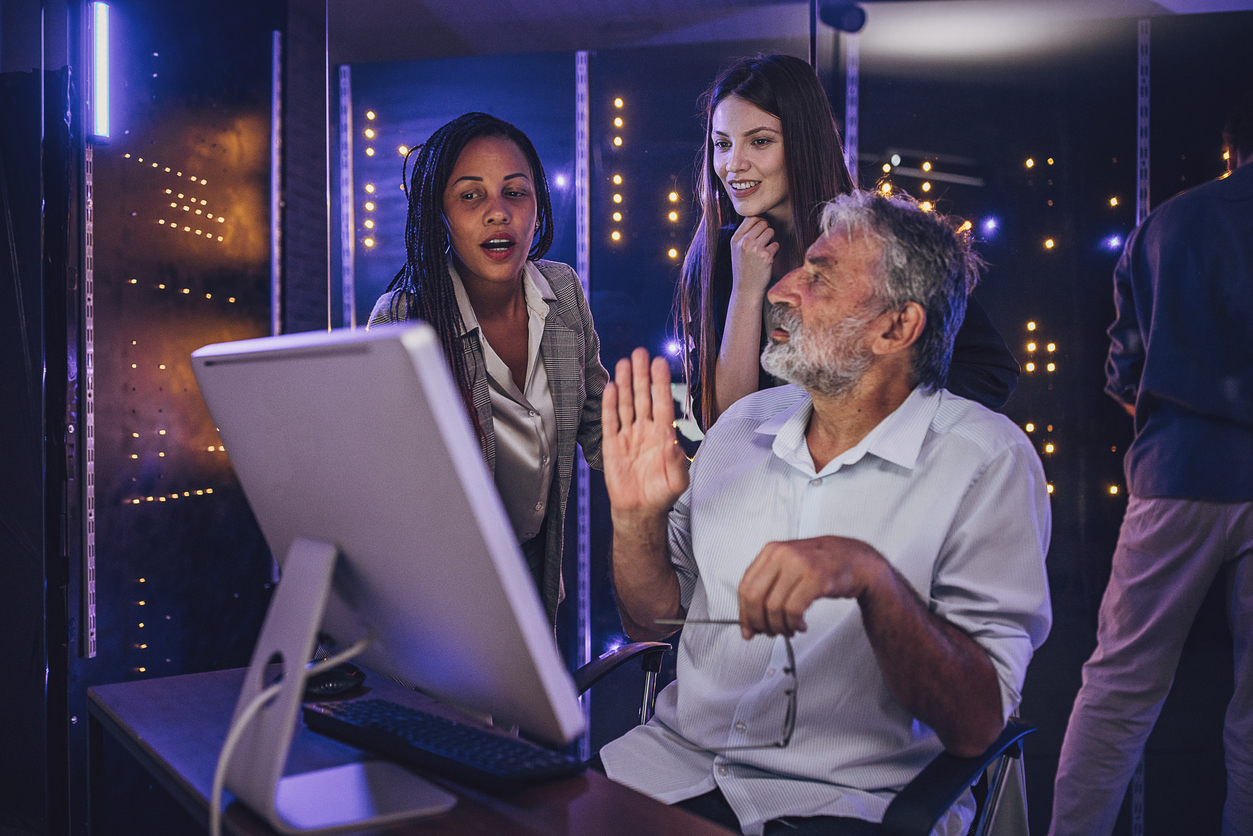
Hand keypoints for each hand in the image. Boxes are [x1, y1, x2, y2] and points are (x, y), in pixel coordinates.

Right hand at [602, 348, 689, 519]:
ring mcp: (628, 436)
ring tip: (624, 363)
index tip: (660, 362)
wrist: (639, 510)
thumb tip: (676, 445)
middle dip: (642, 376)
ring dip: (624, 384)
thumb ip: (679, 463)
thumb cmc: (662, 495)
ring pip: (626, 404)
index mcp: (664, 435)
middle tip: (640, 353)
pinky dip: (609, 405)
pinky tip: (609, 388)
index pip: (663, 403)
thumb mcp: (677, 481)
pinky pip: (610, 421)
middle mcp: (646, 431)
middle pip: (643, 397)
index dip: (661, 383)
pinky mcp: (611, 445)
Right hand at [729, 216, 778, 297]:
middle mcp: (744, 242)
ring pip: (771, 231)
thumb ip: (744, 234)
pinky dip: (775, 251)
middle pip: (763, 223)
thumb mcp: (737, 250)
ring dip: (771, 240)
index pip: (751, 218)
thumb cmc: (744, 268)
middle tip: (763, 243)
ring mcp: (755, 248)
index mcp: (735, 239)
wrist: (746, 289)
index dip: (759, 222)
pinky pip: (776, 244)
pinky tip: (768, 260)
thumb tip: (759, 218)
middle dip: (766, 231)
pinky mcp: (766, 256)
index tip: (760, 232)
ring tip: (765, 251)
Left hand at [737, 536, 885, 638]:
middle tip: (768, 632)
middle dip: (760, 622)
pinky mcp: (816, 578)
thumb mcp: (789, 566)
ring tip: (789, 628)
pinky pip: (793, 610)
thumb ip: (768, 588)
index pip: (745, 586)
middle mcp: (783, 555)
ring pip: (774, 607)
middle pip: (755, 598)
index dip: (745, 613)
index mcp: (772, 551)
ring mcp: (800, 565)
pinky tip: (801, 624)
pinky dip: (794, 623)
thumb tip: (749, 621)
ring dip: (780, 626)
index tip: (748, 629)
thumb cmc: (821, 565)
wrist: (856, 560)